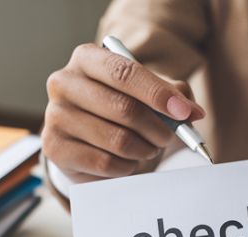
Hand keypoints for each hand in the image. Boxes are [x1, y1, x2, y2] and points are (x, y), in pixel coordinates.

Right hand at [43, 43, 204, 182]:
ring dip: (144, 149)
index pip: (124, 72)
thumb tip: (193, 112)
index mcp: (86, 58)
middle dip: (157, 128)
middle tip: (169, 137)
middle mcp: (64, 83)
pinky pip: (105, 163)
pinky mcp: (55, 148)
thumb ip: (172, 94)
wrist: (84, 138)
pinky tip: (127, 161)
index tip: (184, 112)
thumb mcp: (145, 92)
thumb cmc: (118, 108)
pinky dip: (126, 166)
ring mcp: (55, 116)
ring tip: (148, 149)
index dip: (158, 93)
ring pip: (117, 140)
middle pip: (124, 108)